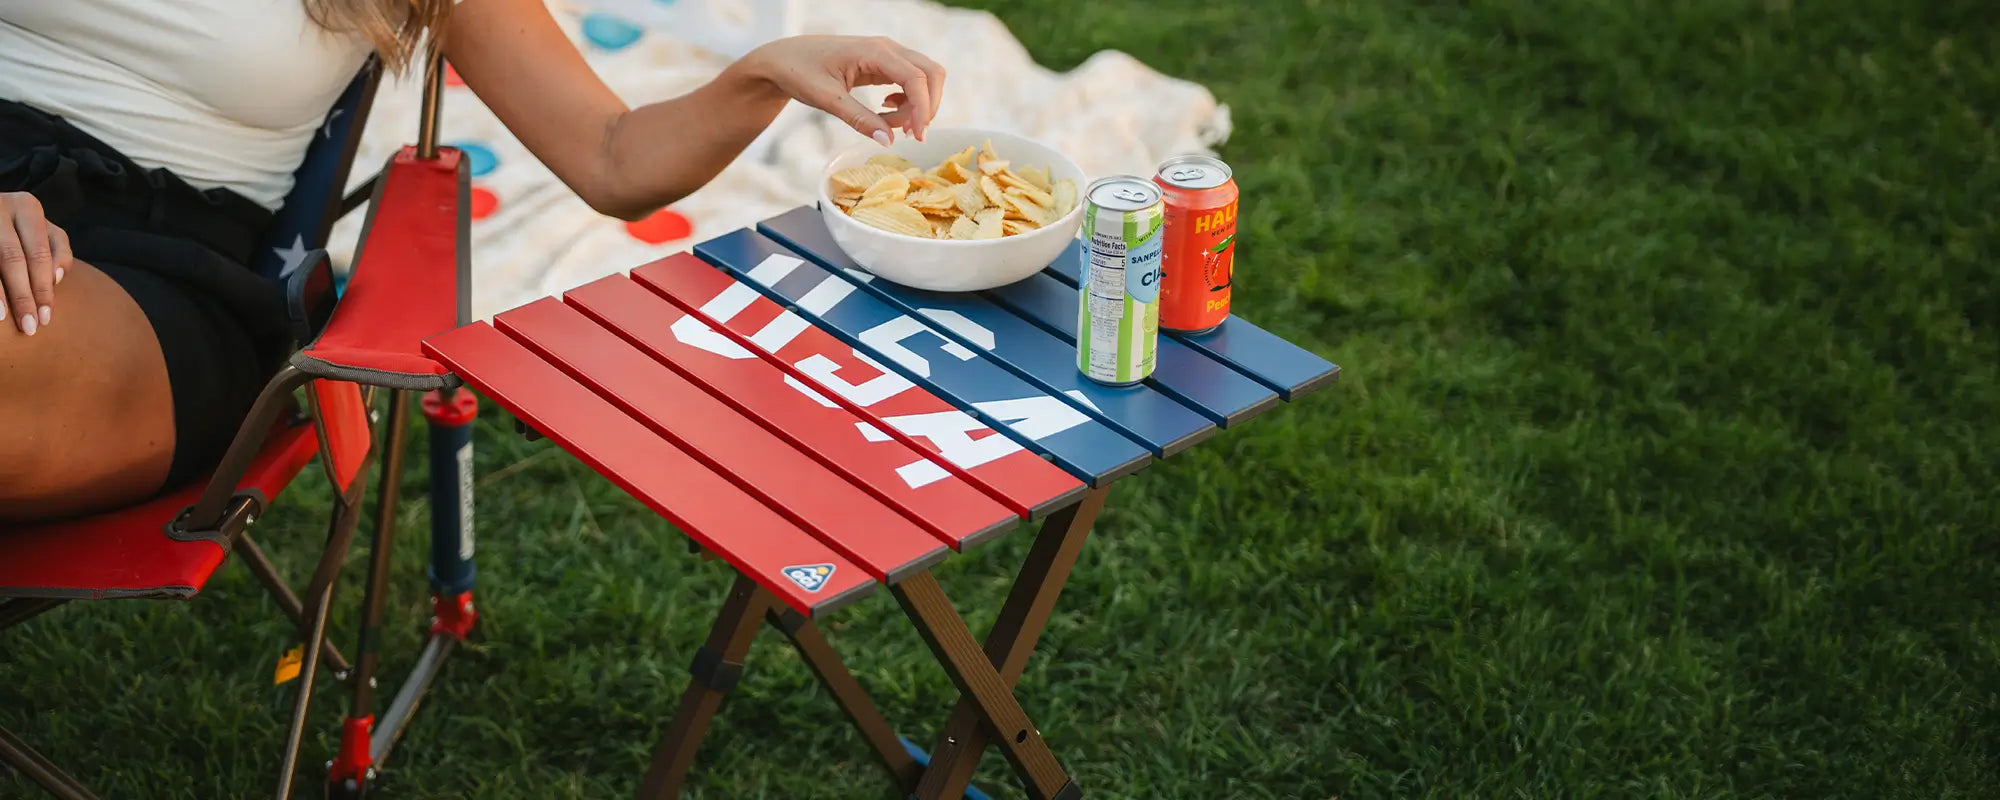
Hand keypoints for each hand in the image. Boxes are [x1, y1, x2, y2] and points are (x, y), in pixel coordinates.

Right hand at [0, 191, 68, 335]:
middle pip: (14, 258)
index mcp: (27, 207)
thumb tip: (56, 278)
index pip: (40, 254)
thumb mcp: (40, 232)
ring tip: (6, 318)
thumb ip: (56, 251)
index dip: (43, 287)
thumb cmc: (17, 228)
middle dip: (23, 296)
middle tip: (29, 327)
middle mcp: (1, 207)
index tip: (46, 318)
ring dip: (2, 293)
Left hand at [740, 35, 946, 144]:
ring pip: (923, 78)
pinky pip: (910, 82)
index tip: (917, 137)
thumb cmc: (800, 71)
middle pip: (931, 73)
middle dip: (928, 106)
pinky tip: (885, 111)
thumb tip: (889, 141)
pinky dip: (907, 101)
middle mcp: (887, 48)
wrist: (783, 59)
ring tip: (890, 125)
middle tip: (911, 134)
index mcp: (874, 51)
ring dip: (916, 106)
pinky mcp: (883, 64)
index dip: (923, 109)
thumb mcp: (827, 99)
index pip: (916, 78)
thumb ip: (859, 119)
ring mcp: (887, 55)